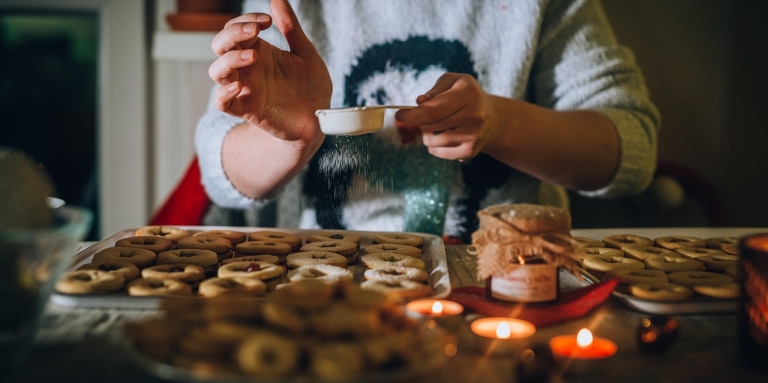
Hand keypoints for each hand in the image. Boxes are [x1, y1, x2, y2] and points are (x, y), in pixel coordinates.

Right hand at [208, 0, 331, 142]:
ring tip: (254, 56)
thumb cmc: (311, 86)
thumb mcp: (306, 53)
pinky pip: (221, 102)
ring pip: (217, 71)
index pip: (236, 29)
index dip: (245, 20)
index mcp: (258, 50)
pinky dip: (223, 93)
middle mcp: (247, 68)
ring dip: (230, 59)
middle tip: (255, 32)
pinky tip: (240, 86)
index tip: (268, 21)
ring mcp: (245, 88)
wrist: (319, 119)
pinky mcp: (247, 109)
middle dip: (232, 34)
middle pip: (220, 45)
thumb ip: (292, 29)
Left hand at [394, 72, 499, 160]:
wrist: (492, 118)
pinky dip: (435, 146)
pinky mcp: (470, 152)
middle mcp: (475, 116)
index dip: (412, 114)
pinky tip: (446, 136)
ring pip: (432, 140)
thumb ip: (435, 90)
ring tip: (439, 126)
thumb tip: (420, 102)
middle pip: (430, 126)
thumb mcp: (453, 82)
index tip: (399, 115)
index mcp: (469, 94)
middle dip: (421, 122)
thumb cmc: (465, 95)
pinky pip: (439, 152)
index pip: (434, 110)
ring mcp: (474, 136)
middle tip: (427, 117)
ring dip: (428, 134)